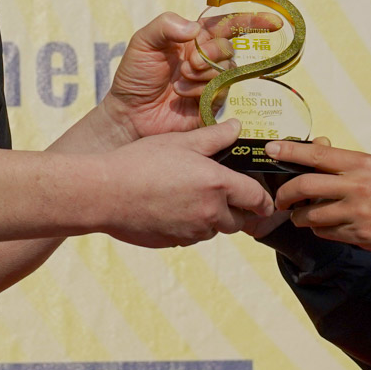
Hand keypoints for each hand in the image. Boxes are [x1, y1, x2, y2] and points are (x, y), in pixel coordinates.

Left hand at [97, 10, 282, 140]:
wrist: (129, 112)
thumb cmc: (135, 75)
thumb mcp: (143, 42)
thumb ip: (166, 25)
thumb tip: (195, 28)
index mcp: (194, 39)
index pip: (228, 25)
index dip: (251, 21)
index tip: (273, 22)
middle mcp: (207, 59)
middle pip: (228, 48)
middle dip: (211, 53)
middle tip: (188, 63)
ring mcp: (211, 82)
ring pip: (227, 70)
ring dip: (202, 74)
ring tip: (178, 82)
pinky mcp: (212, 104)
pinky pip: (221, 92)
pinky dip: (201, 90)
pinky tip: (182, 94)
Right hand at [98, 121, 274, 247]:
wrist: (105, 193)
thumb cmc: (141, 162)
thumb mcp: (179, 142)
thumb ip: (214, 137)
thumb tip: (237, 127)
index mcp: (217, 185)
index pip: (257, 199)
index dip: (265, 202)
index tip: (265, 203)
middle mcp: (209, 212)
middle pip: (238, 221)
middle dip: (236, 211)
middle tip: (221, 194)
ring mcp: (191, 231)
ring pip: (213, 230)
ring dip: (211, 219)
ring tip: (189, 197)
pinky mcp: (174, 242)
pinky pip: (191, 236)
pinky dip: (189, 226)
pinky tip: (170, 208)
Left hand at [270, 140, 370, 258]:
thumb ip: (349, 163)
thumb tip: (320, 150)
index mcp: (361, 163)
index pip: (318, 153)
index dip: (290, 151)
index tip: (271, 149)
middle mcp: (356, 185)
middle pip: (305, 185)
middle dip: (285, 193)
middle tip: (280, 199)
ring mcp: (356, 211)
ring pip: (310, 214)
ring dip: (299, 216)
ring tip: (300, 215)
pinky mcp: (358, 234)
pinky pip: (325, 232)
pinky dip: (319, 229)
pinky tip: (325, 226)